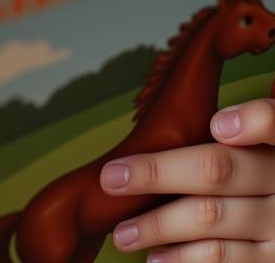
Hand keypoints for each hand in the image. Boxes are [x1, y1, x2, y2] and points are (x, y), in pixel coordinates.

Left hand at [100, 98, 274, 260]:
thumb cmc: (254, 176)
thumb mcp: (250, 150)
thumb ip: (224, 134)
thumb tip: (161, 131)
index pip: (272, 122)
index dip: (250, 122)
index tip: (217, 125)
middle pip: (218, 170)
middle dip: (157, 174)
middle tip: (112, 180)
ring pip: (212, 218)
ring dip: (159, 226)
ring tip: (123, 233)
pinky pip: (227, 259)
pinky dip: (185, 258)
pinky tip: (157, 258)